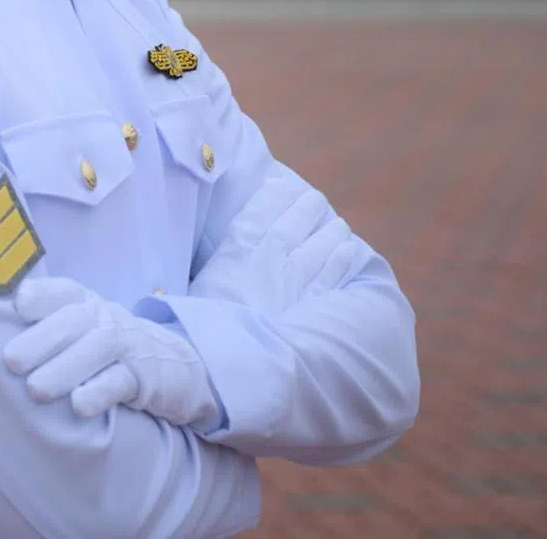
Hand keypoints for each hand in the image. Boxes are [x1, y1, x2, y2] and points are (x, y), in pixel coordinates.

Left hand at [4, 277, 220, 428]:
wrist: (176, 366)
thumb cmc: (108, 349)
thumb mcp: (83, 329)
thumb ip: (45, 325)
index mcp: (86, 304)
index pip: (64, 291)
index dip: (41, 294)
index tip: (16, 305)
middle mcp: (106, 318)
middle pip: (75, 319)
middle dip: (42, 338)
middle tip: (12, 362)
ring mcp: (128, 346)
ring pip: (98, 347)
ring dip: (65, 367)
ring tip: (36, 390)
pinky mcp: (146, 378)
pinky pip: (123, 380)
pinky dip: (100, 391)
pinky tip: (79, 407)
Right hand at [190, 184, 361, 311]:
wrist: (227, 362)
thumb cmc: (201, 325)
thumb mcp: (198, 287)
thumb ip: (217, 264)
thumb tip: (225, 253)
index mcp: (235, 252)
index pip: (259, 212)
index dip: (274, 196)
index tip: (283, 185)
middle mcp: (267, 259)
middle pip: (292, 224)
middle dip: (306, 208)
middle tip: (315, 198)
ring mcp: (292, 283)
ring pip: (318, 247)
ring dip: (330, 231)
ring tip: (338, 224)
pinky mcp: (310, 308)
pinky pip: (331, 276)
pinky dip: (340, 259)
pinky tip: (348, 249)